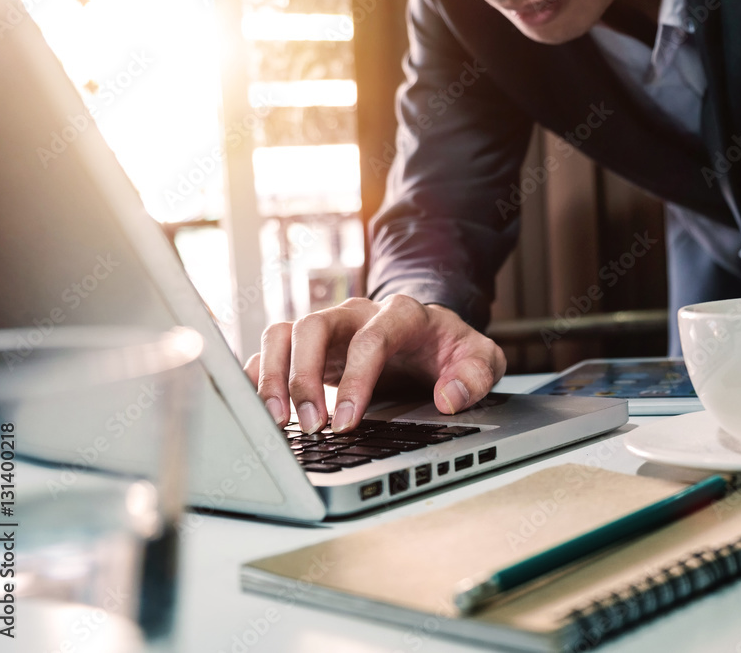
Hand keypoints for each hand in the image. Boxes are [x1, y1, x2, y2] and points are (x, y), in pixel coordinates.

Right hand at [243, 295, 506, 432]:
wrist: (434, 336)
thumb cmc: (453, 349)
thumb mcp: (481, 358)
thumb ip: (476, 374)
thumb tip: (450, 398)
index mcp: (401, 314)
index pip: (370, 339)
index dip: (355, 379)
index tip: (347, 422)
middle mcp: (358, 314)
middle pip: (313, 327)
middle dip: (303, 377)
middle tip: (310, 426)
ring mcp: (331, 328)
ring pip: (285, 334)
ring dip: (273, 375)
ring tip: (276, 420)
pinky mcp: (313, 347)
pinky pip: (274, 349)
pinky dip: (260, 375)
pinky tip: (259, 407)